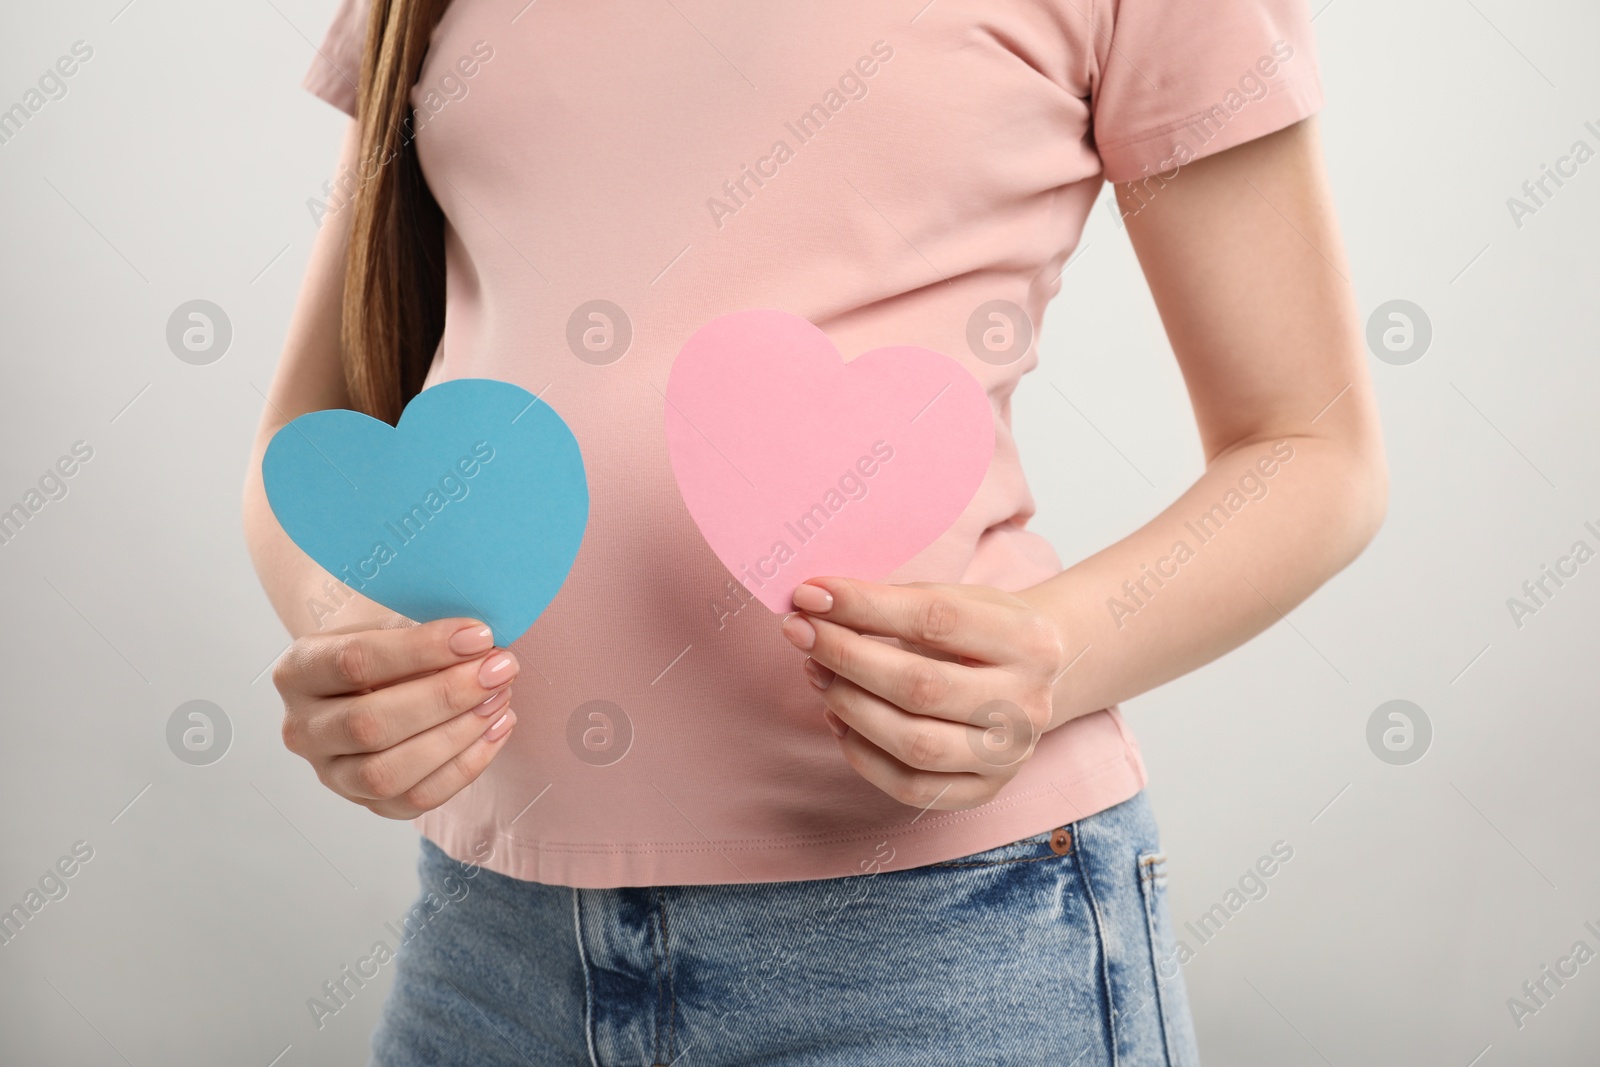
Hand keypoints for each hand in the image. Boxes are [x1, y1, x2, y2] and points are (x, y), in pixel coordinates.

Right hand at [273, 616, 518, 818]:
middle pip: (370, 724)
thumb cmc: (387, 648)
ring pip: (388, 773)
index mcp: (298, 671)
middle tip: (498, 670)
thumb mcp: (390, 625)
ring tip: (500, 698)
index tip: (479, 637)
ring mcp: (331, 774)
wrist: (371, 683)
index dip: (422, 650)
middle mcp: (303, 729)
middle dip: (445, 696)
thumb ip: (423, 631)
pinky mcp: (368, 804)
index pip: (354, 662)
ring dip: (457, 735)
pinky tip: (498, 728)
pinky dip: (466, 766)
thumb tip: (481, 645)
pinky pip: (417, 799)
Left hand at [780, 578, 1068, 810]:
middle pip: (921, 686)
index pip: (936, 619)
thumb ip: (895, 601)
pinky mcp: (983, 791)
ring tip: (816, 672)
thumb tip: (817, 604)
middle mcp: (1028, 703)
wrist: (1032, 678)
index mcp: (1030, 641)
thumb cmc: (980, 631)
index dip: (865, 605)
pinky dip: (861, 754)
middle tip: (800, 632)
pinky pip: (909, 785)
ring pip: (913, 743)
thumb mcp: (957, 598)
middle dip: (847, 657)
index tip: (811, 594)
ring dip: (848, 705)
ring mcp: (1009, 756)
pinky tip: (837, 717)